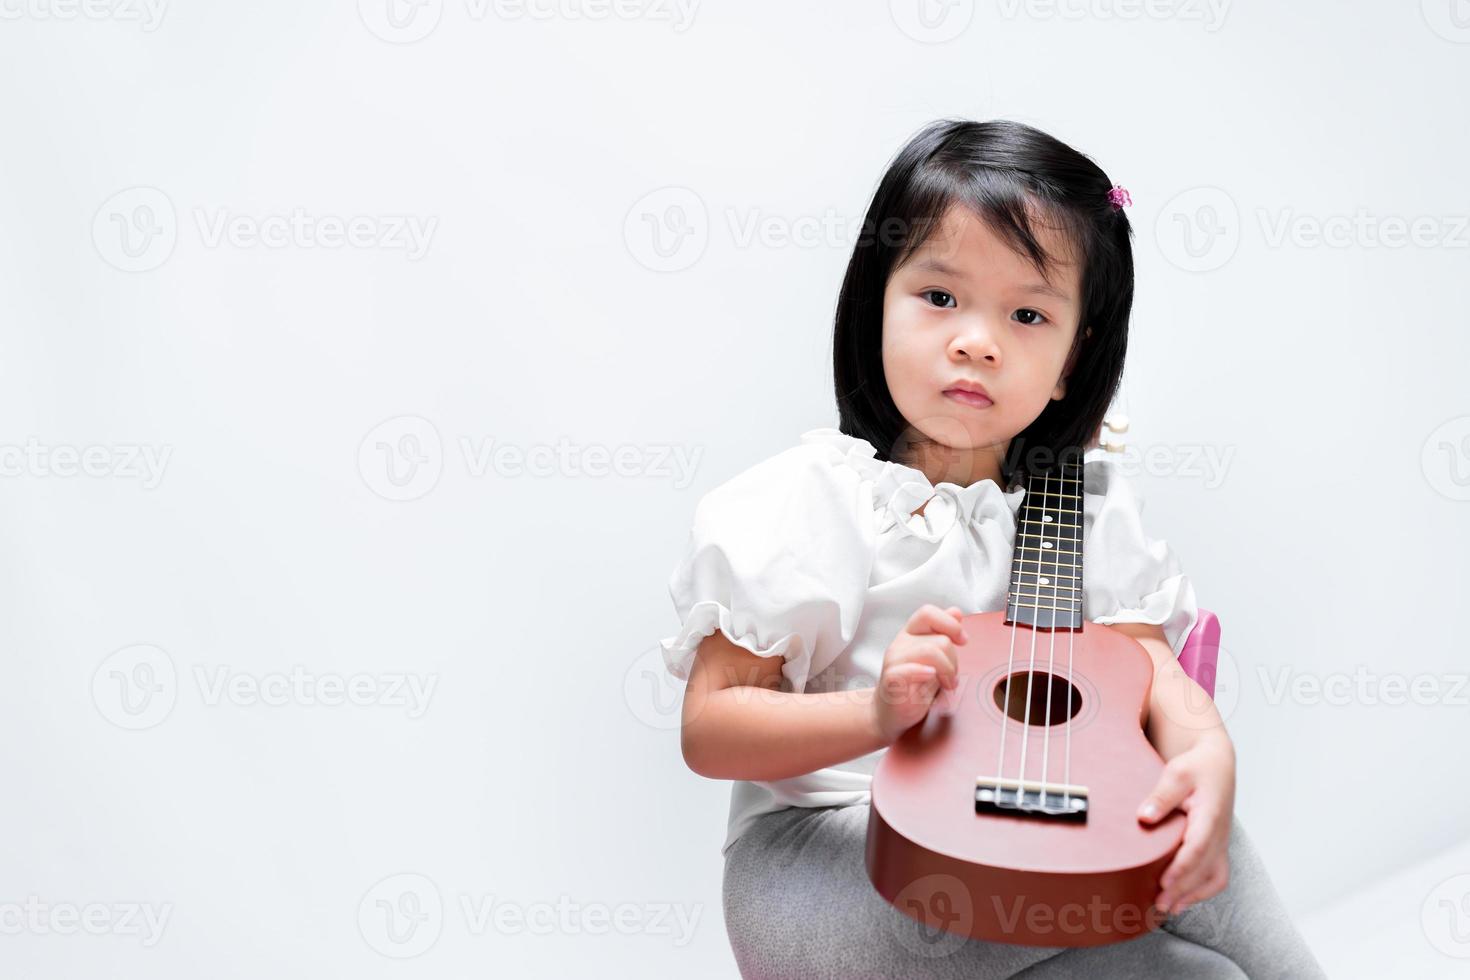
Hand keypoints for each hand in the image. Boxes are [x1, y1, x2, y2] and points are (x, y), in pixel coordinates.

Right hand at [870, 604, 965, 744]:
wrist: (890, 714)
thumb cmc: (914, 686)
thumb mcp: (933, 657)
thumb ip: (943, 634)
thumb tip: (955, 612)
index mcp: (911, 634)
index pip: (928, 613)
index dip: (950, 624)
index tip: (962, 641)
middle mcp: (901, 643)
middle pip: (939, 639)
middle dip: (954, 661)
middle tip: (951, 677)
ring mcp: (894, 660)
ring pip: (930, 651)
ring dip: (947, 671)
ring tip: (946, 685)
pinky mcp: (891, 679)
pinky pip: (909, 669)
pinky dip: (924, 673)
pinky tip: (930, 679)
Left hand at [1138, 736, 1235, 915]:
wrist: (1217, 764)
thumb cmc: (1197, 768)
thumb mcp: (1177, 773)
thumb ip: (1161, 796)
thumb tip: (1144, 817)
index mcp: (1211, 815)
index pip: (1197, 847)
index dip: (1181, 868)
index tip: (1163, 883)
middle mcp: (1219, 833)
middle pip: (1204, 869)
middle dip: (1183, 890)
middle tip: (1158, 904)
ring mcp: (1221, 842)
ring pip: (1214, 877)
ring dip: (1194, 895)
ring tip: (1169, 908)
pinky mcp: (1217, 846)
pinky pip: (1216, 875)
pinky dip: (1202, 891)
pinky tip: (1183, 900)